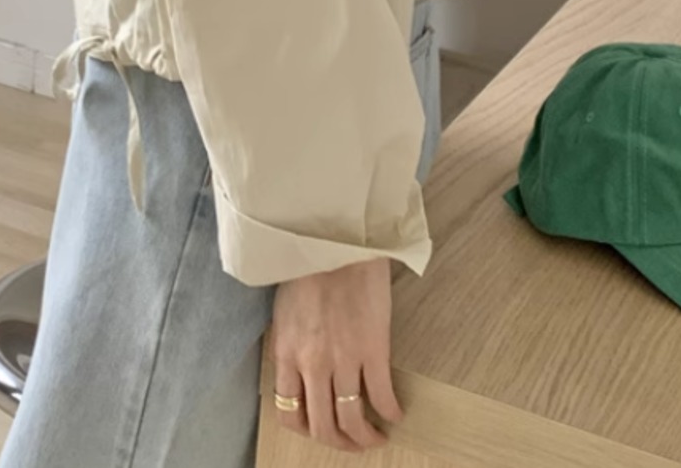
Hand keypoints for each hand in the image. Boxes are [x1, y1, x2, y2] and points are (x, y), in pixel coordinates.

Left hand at [270, 259, 403, 452]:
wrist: (335, 238)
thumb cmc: (308, 266)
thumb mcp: (285, 310)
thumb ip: (290, 344)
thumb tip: (299, 372)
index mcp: (286, 352)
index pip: (289, 412)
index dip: (305, 429)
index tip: (319, 429)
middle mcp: (312, 363)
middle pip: (323, 425)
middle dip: (339, 442)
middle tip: (353, 442)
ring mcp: (343, 359)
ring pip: (352, 419)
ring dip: (366, 437)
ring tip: (376, 435)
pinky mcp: (373, 349)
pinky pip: (382, 395)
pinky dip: (390, 411)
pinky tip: (395, 412)